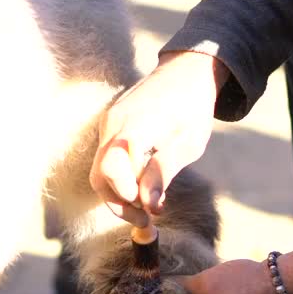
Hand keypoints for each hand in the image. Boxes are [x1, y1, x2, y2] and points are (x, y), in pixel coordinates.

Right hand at [91, 51, 228, 226]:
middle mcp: (114, 124)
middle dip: (120, 204)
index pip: (113, 169)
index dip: (127, 196)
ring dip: (119, 196)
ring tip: (147, 208)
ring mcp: (108, 125)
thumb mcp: (187, 143)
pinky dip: (121, 180)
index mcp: (134, 125)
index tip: (151, 212)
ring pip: (100, 172)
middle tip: (147, 221)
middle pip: (100, 177)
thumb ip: (163, 173)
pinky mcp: (110, 128)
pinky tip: (143, 187)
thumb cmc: (192, 108)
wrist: (186, 72)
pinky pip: (107, 160)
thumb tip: (150, 207)